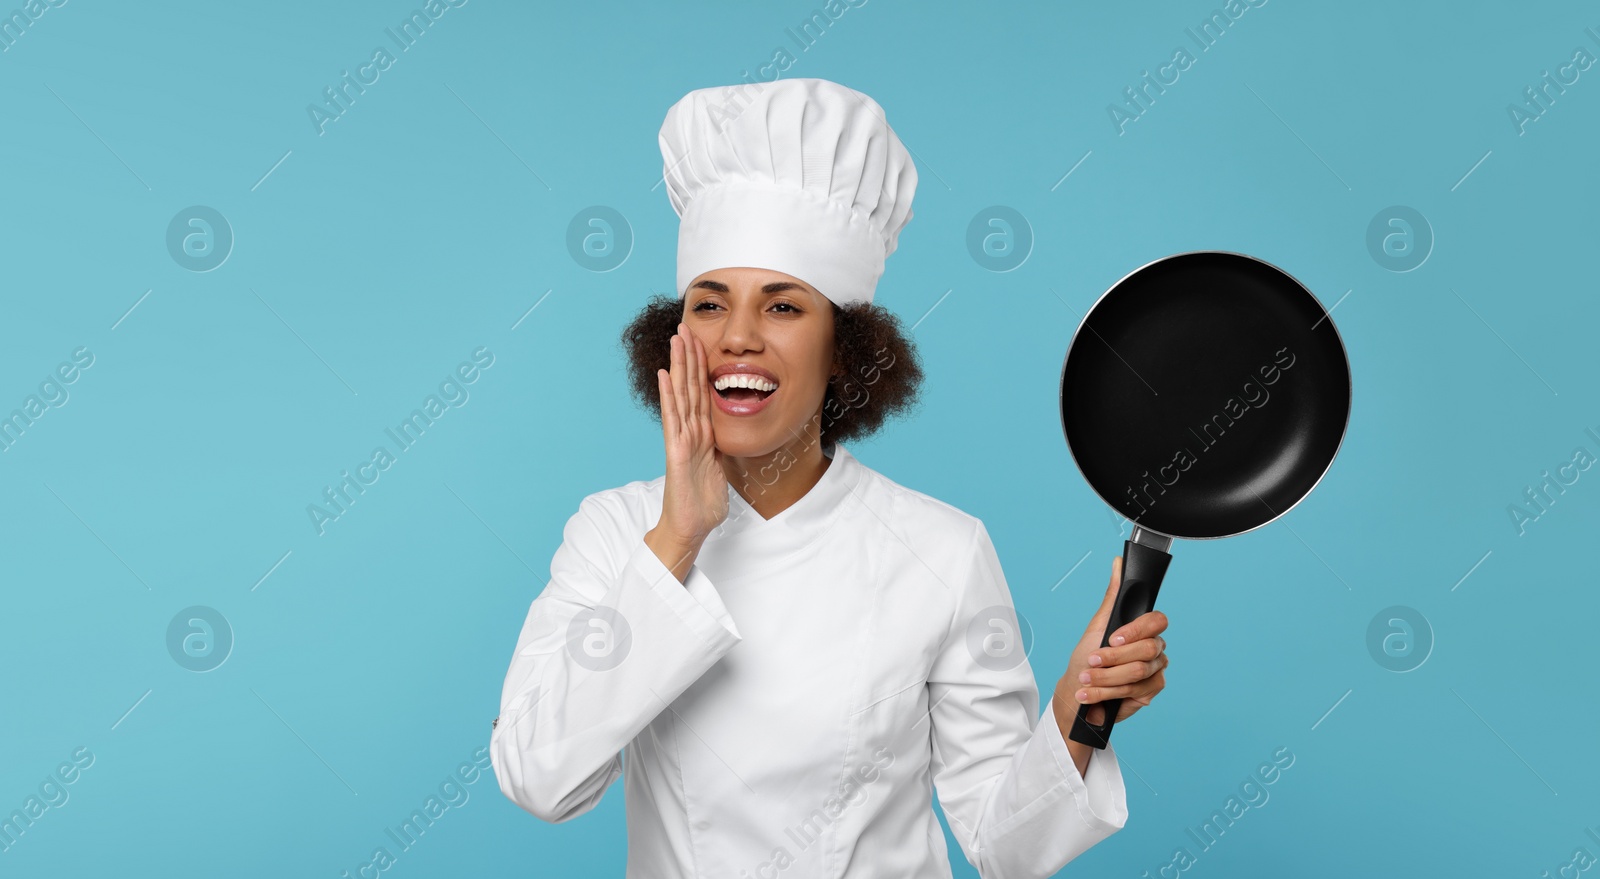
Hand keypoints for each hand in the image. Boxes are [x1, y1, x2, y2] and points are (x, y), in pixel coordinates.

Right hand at [653, 322, 728, 548]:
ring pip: (682, 394)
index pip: (702, 393)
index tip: (702, 340)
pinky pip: (674, 418)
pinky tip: (664, 374)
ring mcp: (682, 439)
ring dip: (679, 365)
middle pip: (690, 386)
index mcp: (703, 434)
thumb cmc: (703, 503)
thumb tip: (729, 439)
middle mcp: (691, 431)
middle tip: (685, 325)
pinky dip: (669, 395)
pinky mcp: (677, 451)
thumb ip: (722, 450)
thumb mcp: (721, 469)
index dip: (702, 367)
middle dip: (689, 355)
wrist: (691, 527)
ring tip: (676, 338)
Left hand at [1058, 555, 1168, 725]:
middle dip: (1112, 658)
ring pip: (1138, 672)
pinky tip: (1091, 694)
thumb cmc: (1087, 657)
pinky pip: (1135, 690)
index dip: (1135, 631)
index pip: (1157, 621)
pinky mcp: (1151, 691)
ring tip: (1086, 679)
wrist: (1078, 690)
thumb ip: (1113, 596)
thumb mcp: (1097, 624)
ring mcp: (1155, 670)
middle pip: (1146, 649)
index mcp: (1144, 629)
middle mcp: (1155, 648)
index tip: (1111, 639)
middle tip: (1091, 661)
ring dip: (1105, 678)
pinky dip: (1107, 692)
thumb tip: (1119, 562)